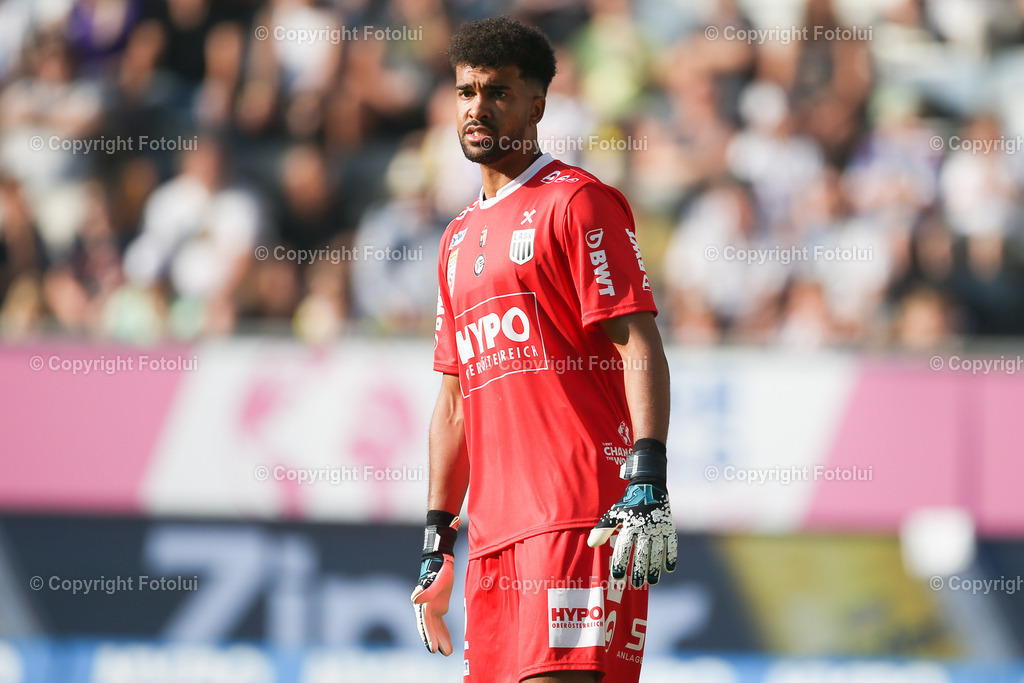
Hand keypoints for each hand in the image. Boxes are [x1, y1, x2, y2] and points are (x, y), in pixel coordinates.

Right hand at [411, 511, 459, 655]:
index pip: (422, 609)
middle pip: (426, 623)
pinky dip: (444, 637)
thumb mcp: (445, 558)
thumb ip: (447, 541)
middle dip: (430, 636)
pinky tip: (449, 649)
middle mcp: (424, 602)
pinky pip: (440, 626)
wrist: (439, 561)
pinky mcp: (438, 609)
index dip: (424, 623)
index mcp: (424, 592)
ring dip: (439, 640)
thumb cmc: (441, 560)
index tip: (427, 633)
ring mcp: (430, 607)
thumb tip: (453, 522)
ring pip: (433, 628)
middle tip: (434, 650)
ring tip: (446, 652)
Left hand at [588, 443, 676, 587]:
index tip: (616, 577)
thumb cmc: (628, 505)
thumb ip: (603, 529)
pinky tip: (668, 569)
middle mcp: (644, 527)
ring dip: (654, 567)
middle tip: (635, 584)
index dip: (620, 562)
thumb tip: (591, 544)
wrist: (649, 487)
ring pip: (657, 551)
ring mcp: (658, 527)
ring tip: (651, 582)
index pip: (623, 547)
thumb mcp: (614, 514)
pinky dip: (671, 556)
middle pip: (641, 552)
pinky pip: (671, 544)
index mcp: (629, 524)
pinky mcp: (669, 527)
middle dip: (638, 569)